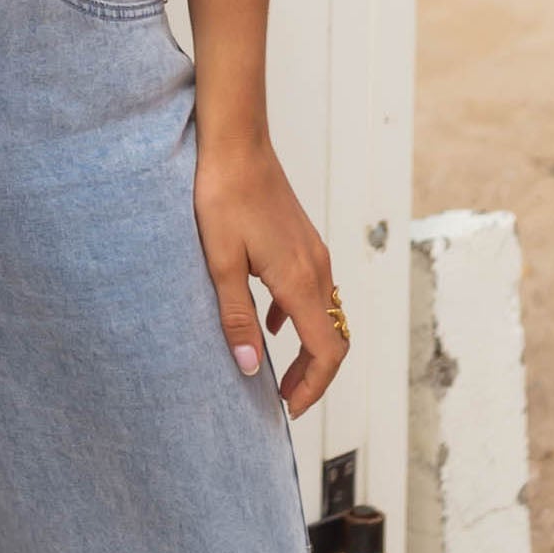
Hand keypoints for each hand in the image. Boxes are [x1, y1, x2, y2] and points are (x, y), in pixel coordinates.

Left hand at [194, 136, 347, 419]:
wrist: (236, 144)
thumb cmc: (224, 197)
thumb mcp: (220, 263)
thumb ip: (236, 317)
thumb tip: (249, 369)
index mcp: (299, 280)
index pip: (327, 350)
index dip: (314, 386)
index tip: (291, 408)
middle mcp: (316, 269)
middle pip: (333, 338)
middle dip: (314, 375)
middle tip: (284, 398)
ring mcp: (313, 254)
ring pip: (325, 315)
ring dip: (307, 348)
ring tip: (276, 371)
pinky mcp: (302, 243)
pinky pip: (312, 292)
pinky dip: (298, 319)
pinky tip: (269, 323)